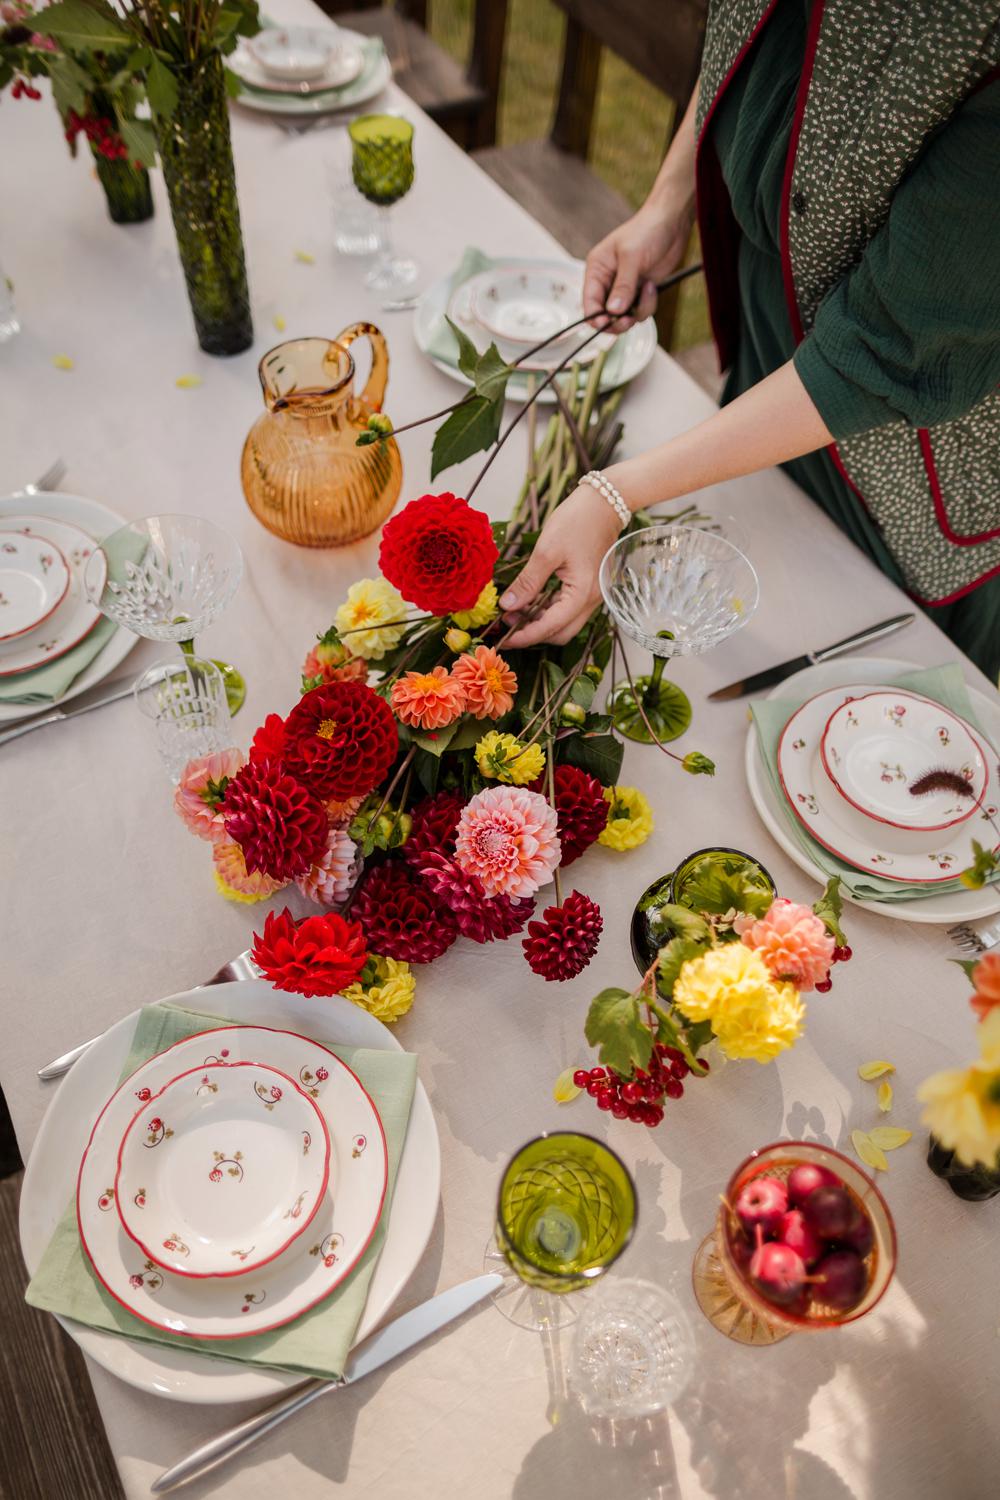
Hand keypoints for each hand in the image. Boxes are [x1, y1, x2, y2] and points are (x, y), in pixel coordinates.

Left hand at [500, 485, 623, 646]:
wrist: (606, 502)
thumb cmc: (577, 521)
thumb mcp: (546, 551)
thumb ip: (528, 582)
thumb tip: (508, 605)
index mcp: (582, 594)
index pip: (549, 627)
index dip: (524, 636)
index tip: (503, 640)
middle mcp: (592, 600)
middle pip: (560, 633)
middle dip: (532, 633)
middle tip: (506, 625)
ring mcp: (593, 595)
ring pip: (565, 623)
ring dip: (540, 622)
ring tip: (514, 612)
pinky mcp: (590, 587)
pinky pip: (569, 609)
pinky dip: (549, 610)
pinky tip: (531, 601)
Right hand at [583, 195, 693, 333]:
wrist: (672, 222)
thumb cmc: (647, 231)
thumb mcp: (631, 258)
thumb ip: (622, 287)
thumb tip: (613, 311)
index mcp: (597, 270)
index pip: (589, 302)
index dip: (596, 317)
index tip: (607, 324)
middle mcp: (607, 281)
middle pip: (605, 315)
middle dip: (618, 320)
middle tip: (630, 319)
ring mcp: (624, 288)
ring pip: (624, 316)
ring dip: (638, 310)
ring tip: (648, 289)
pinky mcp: (640, 291)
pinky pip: (640, 310)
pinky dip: (648, 304)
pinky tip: (652, 286)